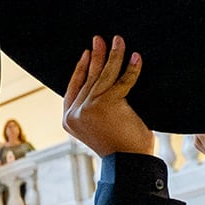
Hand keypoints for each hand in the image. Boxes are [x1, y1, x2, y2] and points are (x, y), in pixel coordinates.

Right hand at [60, 38, 151, 157]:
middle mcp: (76, 113)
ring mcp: (89, 108)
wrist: (129, 165)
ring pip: (103, 75)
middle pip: (88, 77)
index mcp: (69, 120)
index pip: (73, 87)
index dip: (81, 68)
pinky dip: (131, 68)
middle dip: (96, 56)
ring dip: (112, 55)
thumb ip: (93, 111)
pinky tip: (136, 57)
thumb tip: (99, 84)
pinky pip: (122, 81)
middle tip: (100, 39)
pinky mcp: (106, 104)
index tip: (87, 53)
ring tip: (118, 40)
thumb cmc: (120, 150)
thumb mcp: (98, 129)